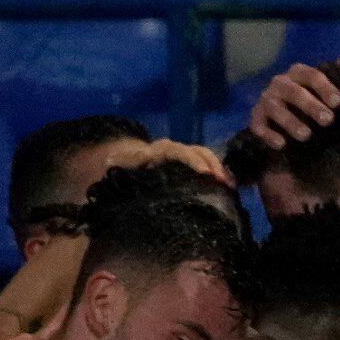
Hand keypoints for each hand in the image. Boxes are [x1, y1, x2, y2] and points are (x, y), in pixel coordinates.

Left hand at [93, 134, 235, 189]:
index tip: (205, 174)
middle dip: (212, 164)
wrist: (134, 163)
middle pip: (198, 151)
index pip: (178, 151)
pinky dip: (219, 174)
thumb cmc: (129, 167)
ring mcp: (186, 156)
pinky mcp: (192, 166)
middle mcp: (175, 150)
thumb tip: (109, 159)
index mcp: (160, 150)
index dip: (192, 160)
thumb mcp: (122, 164)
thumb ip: (119, 162)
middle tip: (223, 181)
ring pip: (206, 157)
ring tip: (230, 186)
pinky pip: (209, 166)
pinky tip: (230, 189)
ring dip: (219, 169)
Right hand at [244, 60, 339, 152]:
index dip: (325, 87)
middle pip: (295, 92)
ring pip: (276, 109)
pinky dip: (269, 135)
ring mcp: (266, 100)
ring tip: (306, 135)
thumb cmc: (307, 99)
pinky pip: (259, 126)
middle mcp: (280, 83)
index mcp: (298, 73)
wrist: (279, 115)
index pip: (312, 75)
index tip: (338, 102)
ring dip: (290, 122)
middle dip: (311, 106)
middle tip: (327, 120)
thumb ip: (336, 76)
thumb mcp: (322, 87)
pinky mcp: (256, 118)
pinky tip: (281, 144)